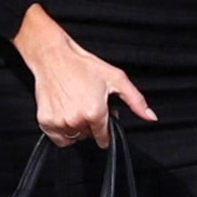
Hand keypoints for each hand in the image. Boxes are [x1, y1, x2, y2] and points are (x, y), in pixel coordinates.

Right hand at [13, 7, 155, 147]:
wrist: (53, 57)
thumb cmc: (82, 65)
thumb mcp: (116, 78)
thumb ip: (136, 100)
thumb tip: (151, 117)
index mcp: (95, 112)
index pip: (104, 137)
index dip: (106, 130)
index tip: (102, 120)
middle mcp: (77, 120)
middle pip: (89, 136)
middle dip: (91, 125)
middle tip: (88, 106)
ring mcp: (59, 122)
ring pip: (74, 138)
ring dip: (77, 128)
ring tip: (76, 107)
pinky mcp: (45, 121)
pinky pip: (58, 139)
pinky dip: (62, 132)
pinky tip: (64, 114)